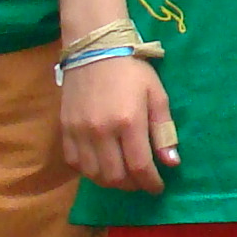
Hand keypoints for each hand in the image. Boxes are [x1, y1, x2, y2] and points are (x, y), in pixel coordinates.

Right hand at [61, 57, 177, 191]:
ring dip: (111, 181)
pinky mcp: (65, 129)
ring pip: (93, 174)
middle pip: (115, 177)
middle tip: (142, 181)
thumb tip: (171, 163)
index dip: (151, 183)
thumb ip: (164, 131)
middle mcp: (101, 131)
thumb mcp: (157, 95)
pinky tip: (102, 165)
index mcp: (129, 122)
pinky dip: (90, 171)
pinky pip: (75, 163)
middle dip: (132, 185)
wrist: (95, 49)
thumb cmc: (132, 70)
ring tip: (124, 176)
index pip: (140, 167)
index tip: (158, 187)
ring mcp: (79, 132)